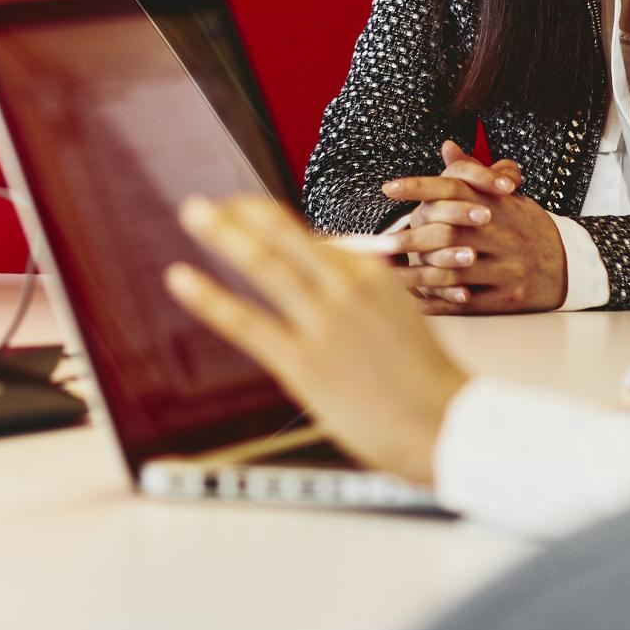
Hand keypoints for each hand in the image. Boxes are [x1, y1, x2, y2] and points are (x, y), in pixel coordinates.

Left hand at [164, 193, 467, 486]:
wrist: (447, 425)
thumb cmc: (424, 377)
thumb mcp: (397, 313)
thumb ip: (358, 290)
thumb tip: (324, 272)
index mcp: (369, 273)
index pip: (307, 236)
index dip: (268, 221)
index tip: (242, 211)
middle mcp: (344, 288)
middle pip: (281, 236)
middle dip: (239, 215)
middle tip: (206, 205)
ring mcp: (323, 323)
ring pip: (264, 264)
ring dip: (223, 235)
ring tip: (193, 214)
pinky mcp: (304, 362)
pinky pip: (246, 321)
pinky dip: (210, 296)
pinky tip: (182, 279)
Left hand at [376, 144, 567, 313]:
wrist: (569, 263)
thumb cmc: (526, 226)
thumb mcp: (505, 196)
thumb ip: (473, 173)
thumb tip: (447, 147)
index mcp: (497, 204)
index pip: (454, 186)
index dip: (419, 186)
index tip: (388, 187)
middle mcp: (503, 233)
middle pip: (448, 230)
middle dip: (410, 238)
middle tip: (378, 243)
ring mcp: (507, 267)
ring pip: (454, 269)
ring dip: (418, 272)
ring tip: (389, 274)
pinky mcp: (509, 298)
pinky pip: (466, 301)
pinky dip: (438, 302)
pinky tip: (414, 302)